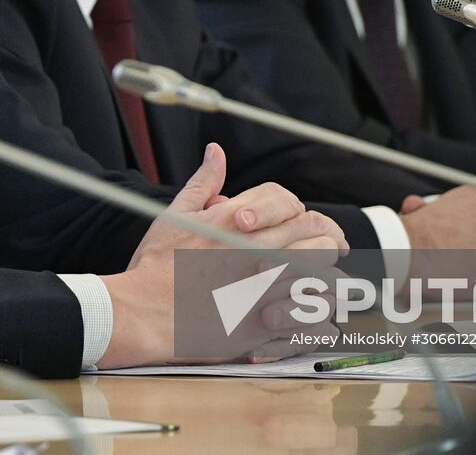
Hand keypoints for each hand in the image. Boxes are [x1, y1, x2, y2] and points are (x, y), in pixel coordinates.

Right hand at [100, 144, 345, 366]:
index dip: (303, 212)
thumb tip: (216, 152)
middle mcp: (254, 247)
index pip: (288, 202)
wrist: (142, 313)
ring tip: (332, 281)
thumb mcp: (175, 215)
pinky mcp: (263, 322)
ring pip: (322, 271)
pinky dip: (322, 314)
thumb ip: (202, 183)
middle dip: (328, 237)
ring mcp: (262, 284)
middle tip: (333, 247)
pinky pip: (311, 315)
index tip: (312, 224)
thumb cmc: (154, 267)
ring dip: (330, 273)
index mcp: (235, 219)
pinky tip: (320, 315)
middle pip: (315, 232)